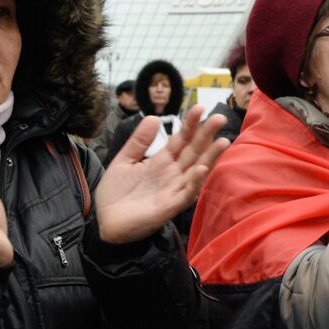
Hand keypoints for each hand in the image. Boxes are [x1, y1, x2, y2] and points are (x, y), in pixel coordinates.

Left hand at [95, 105, 228, 243]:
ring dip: (210, 157)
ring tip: (223, 141)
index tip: (199, 107)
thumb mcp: (124, 160)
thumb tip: (154, 117)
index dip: (190, 124)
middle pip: (194, 151)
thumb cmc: (115, 193)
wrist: (105, 221)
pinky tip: (201, 168)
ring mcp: (173, 190)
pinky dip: (194, 182)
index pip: (181, 139)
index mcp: (162, 161)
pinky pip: (186, 193)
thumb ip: (139, 141)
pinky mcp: (170, 207)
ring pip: (196, 171)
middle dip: (207, 135)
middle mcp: (173, 173)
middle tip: (220, 117)